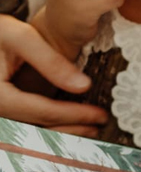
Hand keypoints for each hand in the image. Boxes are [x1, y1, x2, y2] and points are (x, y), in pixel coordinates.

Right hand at [0, 15, 107, 135]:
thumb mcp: (19, 37)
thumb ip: (51, 61)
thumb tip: (85, 86)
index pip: (45, 112)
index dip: (76, 115)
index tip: (100, 115)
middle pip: (39, 128)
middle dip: (73, 129)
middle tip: (99, 127)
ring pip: (32, 133)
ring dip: (62, 134)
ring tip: (89, 130)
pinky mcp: (1, 112)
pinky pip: (25, 127)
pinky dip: (47, 129)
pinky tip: (66, 125)